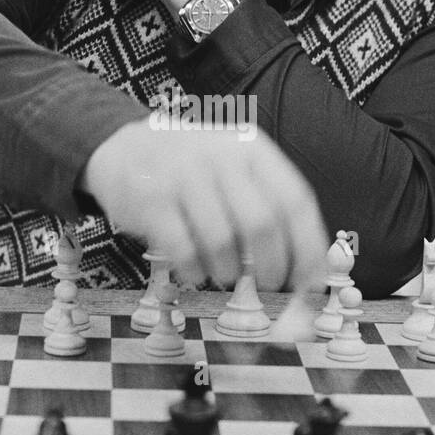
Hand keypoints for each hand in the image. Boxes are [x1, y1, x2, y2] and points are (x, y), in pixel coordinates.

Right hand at [81, 119, 328, 291]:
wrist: (122, 146)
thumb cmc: (192, 170)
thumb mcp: (235, 169)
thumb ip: (269, 206)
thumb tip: (305, 272)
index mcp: (252, 148)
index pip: (295, 200)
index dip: (309, 248)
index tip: (312, 285)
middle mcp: (220, 155)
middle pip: (261, 224)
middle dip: (271, 268)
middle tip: (268, 287)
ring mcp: (182, 174)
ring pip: (223, 242)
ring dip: (230, 272)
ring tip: (227, 275)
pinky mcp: (149, 198)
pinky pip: (183, 250)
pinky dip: (196, 272)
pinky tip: (196, 273)